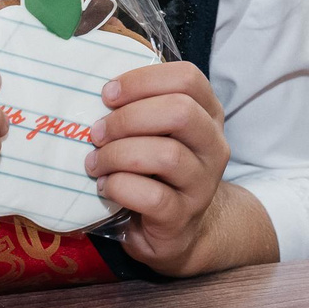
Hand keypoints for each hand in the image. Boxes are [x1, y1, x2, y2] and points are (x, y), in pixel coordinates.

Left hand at [87, 60, 241, 274]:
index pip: (187, 78)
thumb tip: (96, 89)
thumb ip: (141, 107)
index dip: (143, 80)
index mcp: (208, 114)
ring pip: (166, 155)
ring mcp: (203, 183)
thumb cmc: (157, 170)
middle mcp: (213, 145)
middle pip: (180, 111)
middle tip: (97, 132)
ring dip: (118, 154)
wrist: (179, 229)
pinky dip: (120, 187)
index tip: (108, 94)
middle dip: (128, 118)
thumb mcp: (157, 132)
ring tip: (95, 162)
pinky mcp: (183, 216)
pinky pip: (152, 196)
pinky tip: (105, 187)